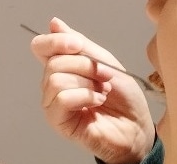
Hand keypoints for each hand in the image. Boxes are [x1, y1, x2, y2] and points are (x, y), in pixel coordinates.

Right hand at [31, 17, 154, 163]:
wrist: (136, 127)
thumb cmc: (123, 99)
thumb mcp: (104, 61)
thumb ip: (80, 45)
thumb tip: (54, 24)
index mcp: (62, 70)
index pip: (41, 48)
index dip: (55, 42)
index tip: (77, 45)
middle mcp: (53, 88)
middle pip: (53, 64)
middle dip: (85, 66)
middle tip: (104, 77)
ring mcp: (54, 106)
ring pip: (56, 81)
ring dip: (87, 83)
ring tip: (103, 91)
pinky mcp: (59, 123)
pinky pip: (61, 99)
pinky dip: (84, 96)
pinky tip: (97, 102)